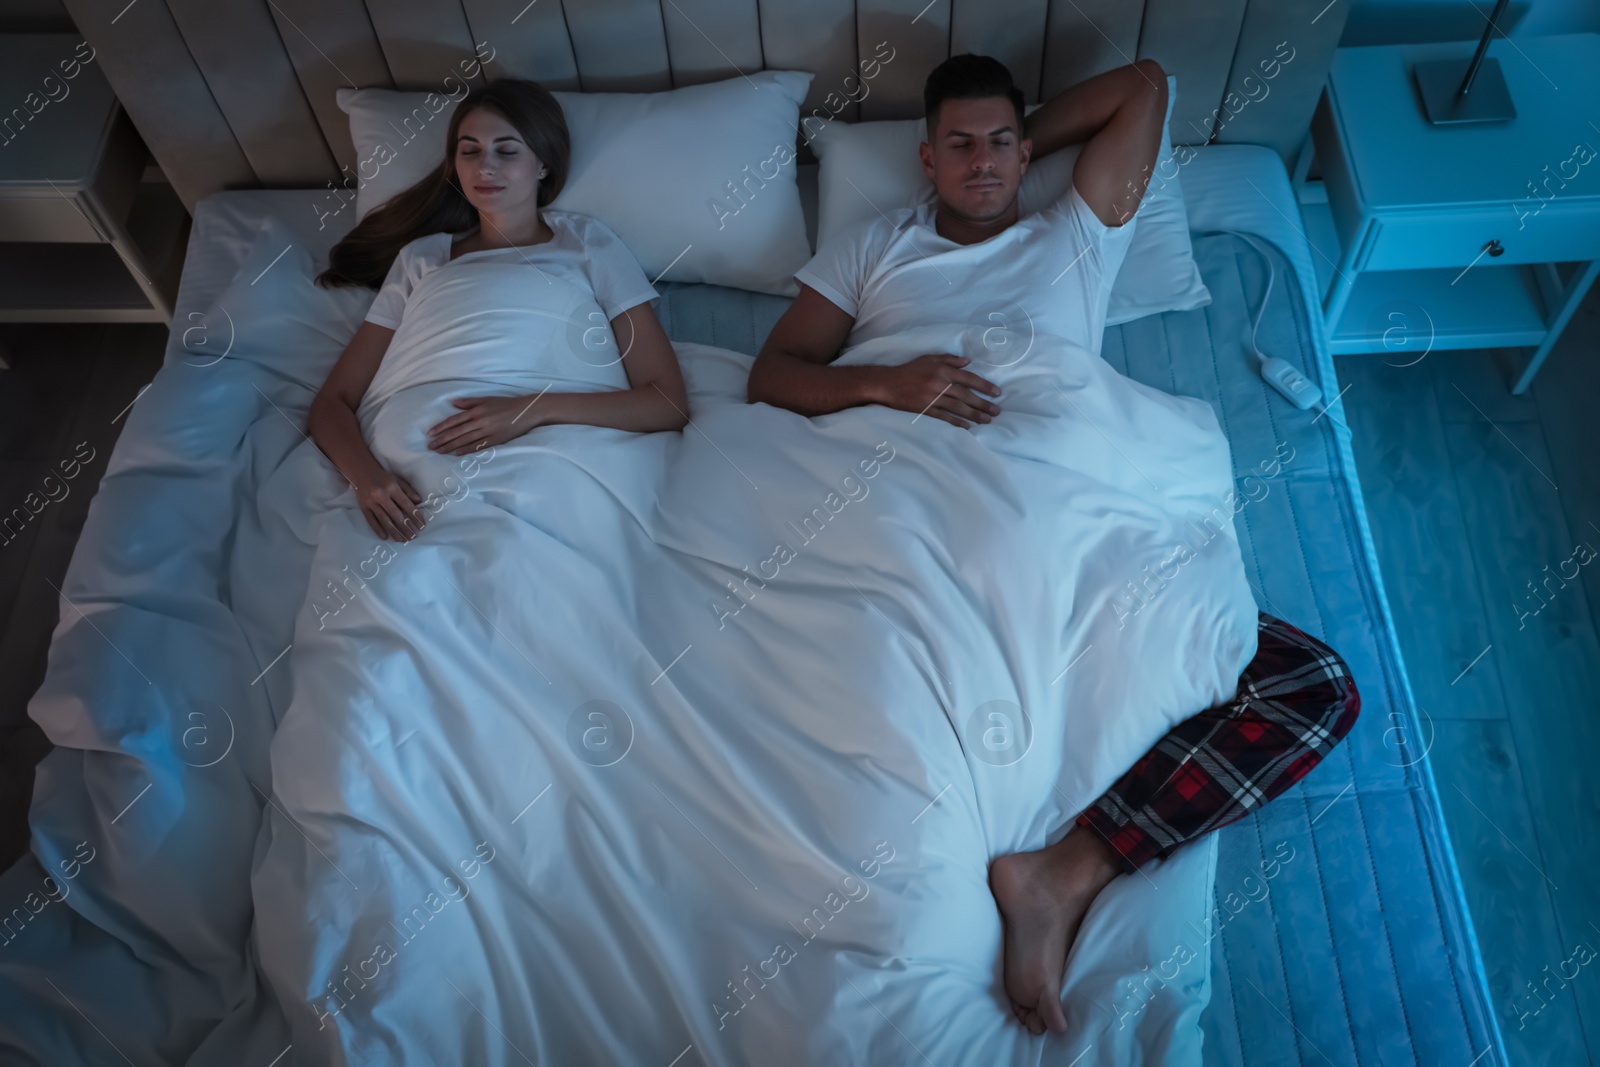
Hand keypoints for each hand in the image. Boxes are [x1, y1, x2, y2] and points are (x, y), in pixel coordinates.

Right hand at [356, 469, 424, 541]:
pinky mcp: (363, 507)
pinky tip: (385, 537)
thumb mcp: (398, 480)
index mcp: (392, 487)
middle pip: (395, 514)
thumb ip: (409, 491)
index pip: (406, 504)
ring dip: (394, 531)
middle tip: (413, 537)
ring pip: (383, 519)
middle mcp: (381, 495)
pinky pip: (371, 520)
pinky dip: (378, 529)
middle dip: (405, 527)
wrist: (362, 472)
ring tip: (402, 540)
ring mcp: (371, 502)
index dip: (414, 515)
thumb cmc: (383, 478)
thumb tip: (419, 502)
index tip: (421, 526)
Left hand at [427, 394, 539, 454]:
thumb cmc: (506, 404)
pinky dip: (466, 450)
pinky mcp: (495, 439)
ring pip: (464, 440)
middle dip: (442, 439)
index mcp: (476, 411)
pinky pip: (478, 446)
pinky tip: (456, 454)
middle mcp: (480, 421)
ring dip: (450, 446)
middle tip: (430, 446)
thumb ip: (469, 402)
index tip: (430, 433)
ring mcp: (488, 431)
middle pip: (456, 432)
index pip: (454, 420)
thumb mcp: (486, 399)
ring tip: (439, 451)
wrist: (526, 411)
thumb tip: (453, 403)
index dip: (441, 427)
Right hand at [871, 354, 1000, 428]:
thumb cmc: (909, 370)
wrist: (887, 384)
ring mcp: (931, 398)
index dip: (984, 386)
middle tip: (997, 411)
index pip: (968, 379)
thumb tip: (968, 362)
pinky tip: (967, 426)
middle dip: (983, 404)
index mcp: (942, 370)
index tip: (997, 393)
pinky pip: (944, 417)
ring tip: (987, 420)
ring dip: (974, 415)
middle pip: (966, 396)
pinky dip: (956, 422)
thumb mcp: (929, 359)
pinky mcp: (924, 409)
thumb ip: (949, 359)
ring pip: (958, 408)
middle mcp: (939, 384)